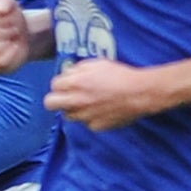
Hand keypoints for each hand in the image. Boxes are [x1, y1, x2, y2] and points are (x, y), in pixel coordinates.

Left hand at [45, 59, 163, 131]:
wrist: (140, 93)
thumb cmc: (120, 75)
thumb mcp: (97, 63)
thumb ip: (78, 69)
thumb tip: (68, 74)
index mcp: (75, 83)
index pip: (54, 85)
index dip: (61, 84)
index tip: (67, 84)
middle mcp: (76, 101)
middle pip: (50, 103)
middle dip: (56, 99)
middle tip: (66, 97)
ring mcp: (85, 116)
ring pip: (68, 115)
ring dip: (74, 109)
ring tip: (89, 102)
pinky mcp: (95, 126)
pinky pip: (87, 123)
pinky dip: (91, 117)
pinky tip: (102, 110)